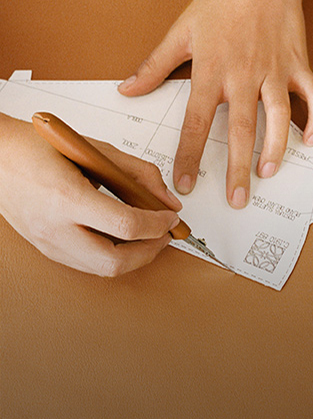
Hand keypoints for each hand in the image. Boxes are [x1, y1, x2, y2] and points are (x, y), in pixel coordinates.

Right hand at [0, 113, 181, 275]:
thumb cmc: (38, 148)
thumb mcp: (95, 151)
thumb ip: (137, 173)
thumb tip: (166, 199)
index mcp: (67, 197)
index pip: (124, 225)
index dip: (156, 225)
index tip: (168, 218)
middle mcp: (55, 227)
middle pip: (114, 262)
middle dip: (149, 252)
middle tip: (162, 235)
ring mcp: (48, 243)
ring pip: (101, 270)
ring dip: (132, 258)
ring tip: (145, 237)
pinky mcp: (46, 249)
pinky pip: (86, 265)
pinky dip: (110, 256)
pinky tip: (120, 239)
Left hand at [119, 0, 312, 207]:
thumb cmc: (221, 1)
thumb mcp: (181, 31)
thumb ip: (154, 66)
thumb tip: (126, 90)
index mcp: (211, 71)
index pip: (196, 123)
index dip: (189, 156)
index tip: (185, 184)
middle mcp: (243, 76)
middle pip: (240, 131)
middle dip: (237, 169)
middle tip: (236, 199)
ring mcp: (275, 72)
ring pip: (278, 119)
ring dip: (275, 150)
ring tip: (268, 174)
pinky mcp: (298, 65)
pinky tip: (310, 140)